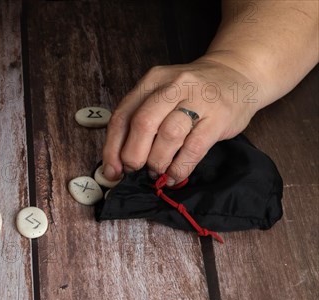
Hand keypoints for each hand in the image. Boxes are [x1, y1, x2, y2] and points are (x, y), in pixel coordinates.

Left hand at [102, 58, 260, 185]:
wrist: (237, 74)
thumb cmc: (191, 93)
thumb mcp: (161, 95)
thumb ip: (140, 120)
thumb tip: (118, 162)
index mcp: (152, 81)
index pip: (123, 116)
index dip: (112, 148)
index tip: (112, 170)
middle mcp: (173, 86)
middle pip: (143, 123)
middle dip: (133, 155)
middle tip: (134, 170)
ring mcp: (198, 99)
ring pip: (168, 135)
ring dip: (157, 161)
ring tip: (156, 171)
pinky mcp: (219, 116)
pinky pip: (194, 147)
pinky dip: (180, 167)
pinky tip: (174, 175)